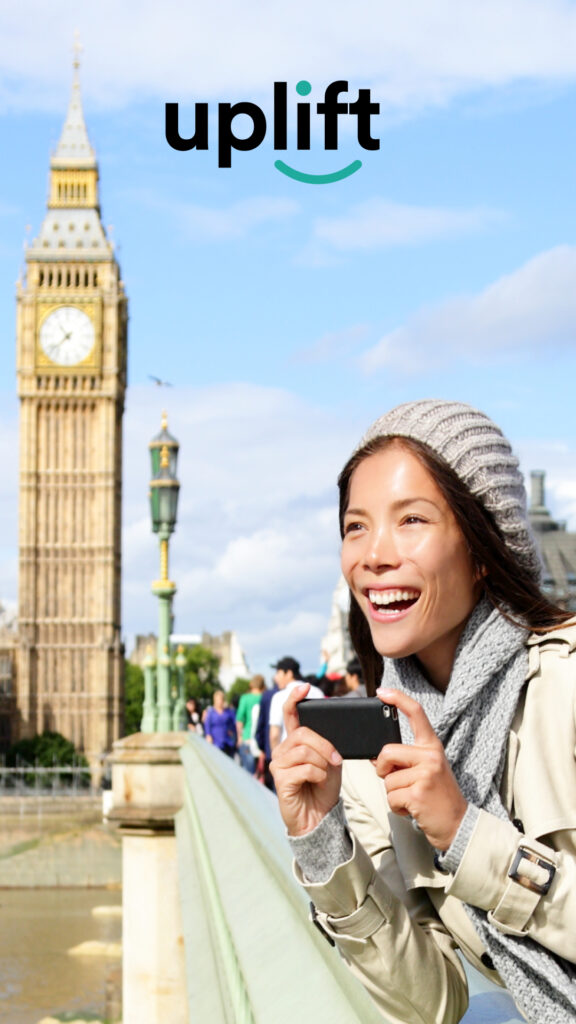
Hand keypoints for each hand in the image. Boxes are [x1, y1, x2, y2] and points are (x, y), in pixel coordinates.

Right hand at [270, 683, 342, 836]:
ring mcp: (278, 764)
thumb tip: (331, 732)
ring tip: (325, 774)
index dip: (294, 698)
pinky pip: (304, 768)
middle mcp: (282, 750)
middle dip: (325, 745)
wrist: (319, 816)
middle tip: (336, 760)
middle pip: (303, 733)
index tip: (304, 687)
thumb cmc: (323, 788)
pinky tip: (317, 782)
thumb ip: (326, 743)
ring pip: (305, 751)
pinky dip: (317, 775)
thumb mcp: (330, 761)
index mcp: (294, 742)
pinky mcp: (279, 779)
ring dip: (323, 762)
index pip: (290, 714)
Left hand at [374, 688, 466, 850]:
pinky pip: (391, 797)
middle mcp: (431, 756)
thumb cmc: (437, 796)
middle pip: (387, 752)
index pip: (416, 713)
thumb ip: (405, 759)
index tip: (381, 691)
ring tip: (413, 798)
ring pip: (386, 779)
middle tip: (398, 782)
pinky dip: (397, 807)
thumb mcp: (427, 770)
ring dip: (393, 793)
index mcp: (432, 746)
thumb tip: (375, 756)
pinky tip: (412, 809)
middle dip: (383, 770)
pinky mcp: (418, 794)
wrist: (458, 825)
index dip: (397, 699)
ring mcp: (426, 774)